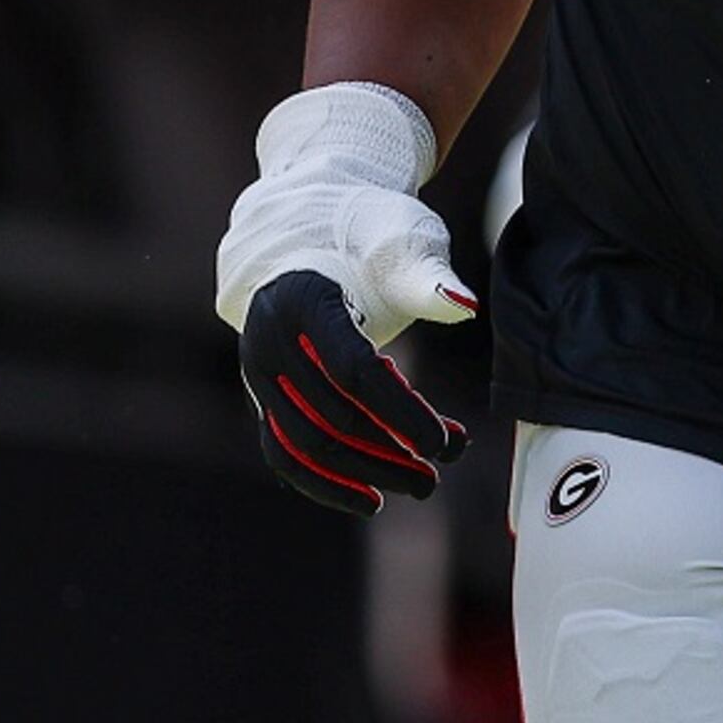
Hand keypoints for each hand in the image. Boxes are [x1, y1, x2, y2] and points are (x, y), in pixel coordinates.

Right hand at [216, 83, 476, 514]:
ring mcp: (257, 372)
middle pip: (330, 416)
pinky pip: (284, 452)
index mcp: (301, 299)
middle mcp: (267, 340)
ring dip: (364, 472)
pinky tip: (370, 497)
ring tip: (421, 484)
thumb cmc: (366, 229)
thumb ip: (429, 276)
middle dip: (392, 449)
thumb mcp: (401, 239)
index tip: (446, 444)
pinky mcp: (261, 395)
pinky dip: (324, 482)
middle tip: (444, 465)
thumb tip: (465, 304)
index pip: (353, 371)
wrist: (311, 225)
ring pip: (304, 444)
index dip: (401, 412)